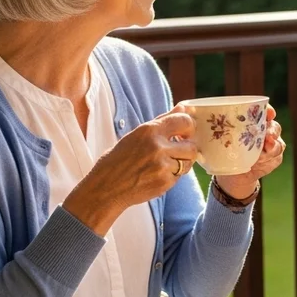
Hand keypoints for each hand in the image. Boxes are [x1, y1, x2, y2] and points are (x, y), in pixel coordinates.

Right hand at [64, 105, 198, 234]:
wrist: (105, 188)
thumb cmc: (118, 160)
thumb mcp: (136, 136)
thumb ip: (162, 122)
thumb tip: (183, 108)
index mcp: (149, 130)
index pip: (184, 121)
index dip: (189, 127)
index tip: (185, 133)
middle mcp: (157, 146)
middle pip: (192, 146)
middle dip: (187, 149)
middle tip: (177, 152)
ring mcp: (162, 166)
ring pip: (189, 162)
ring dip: (182, 163)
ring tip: (167, 164)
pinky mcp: (164, 182)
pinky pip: (179, 176)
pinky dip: (172, 176)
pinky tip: (157, 175)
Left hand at [213, 105, 284, 199]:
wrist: (230, 174)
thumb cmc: (219, 151)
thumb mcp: (211, 138)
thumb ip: (206, 128)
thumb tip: (188, 114)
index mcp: (251, 121)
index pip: (264, 111)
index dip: (268, 111)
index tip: (269, 114)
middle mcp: (264, 131)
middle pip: (274, 126)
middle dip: (272, 131)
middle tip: (267, 137)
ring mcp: (270, 145)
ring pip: (278, 143)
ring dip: (272, 148)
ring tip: (264, 152)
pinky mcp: (273, 159)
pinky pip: (277, 158)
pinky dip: (270, 160)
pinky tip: (260, 162)